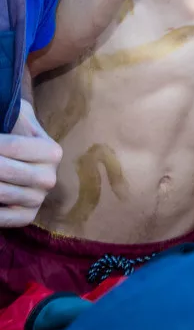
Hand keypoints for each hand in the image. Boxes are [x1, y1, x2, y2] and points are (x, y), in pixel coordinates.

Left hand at [0, 101, 62, 227]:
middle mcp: (49, 178)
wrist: (28, 155)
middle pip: (4, 170)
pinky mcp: (27, 217)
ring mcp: (38, 200)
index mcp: (52, 152)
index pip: (14, 146)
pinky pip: (2, 218)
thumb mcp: (20, 117)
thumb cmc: (19, 131)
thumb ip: (10, 114)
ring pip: (0, 192)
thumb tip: (3, 111)